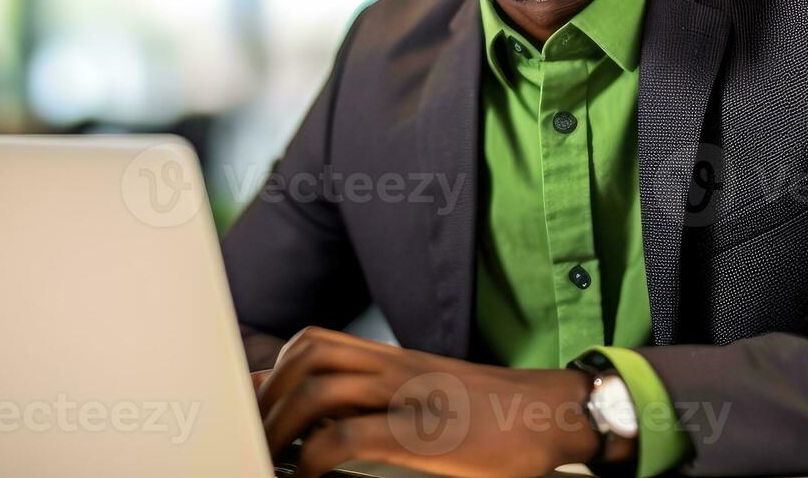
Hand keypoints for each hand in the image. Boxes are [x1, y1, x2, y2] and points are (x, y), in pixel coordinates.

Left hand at [257, 326, 618, 477]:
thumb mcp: (429, 393)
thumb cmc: (493, 413)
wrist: (551, 413)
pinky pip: (350, 437)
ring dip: (283, 424)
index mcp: (395, 359)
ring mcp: (408, 396)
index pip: (316, 343)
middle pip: (308, 356)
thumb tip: (327, 415)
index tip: (255, 405)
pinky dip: (317, 458)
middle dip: (269, 395)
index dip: (274, 371)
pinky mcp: (422, 434)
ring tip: (273, 456)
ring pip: (321, 389)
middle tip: (257, 433)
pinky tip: (310, 477)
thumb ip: (381, 396)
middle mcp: (396, 367)